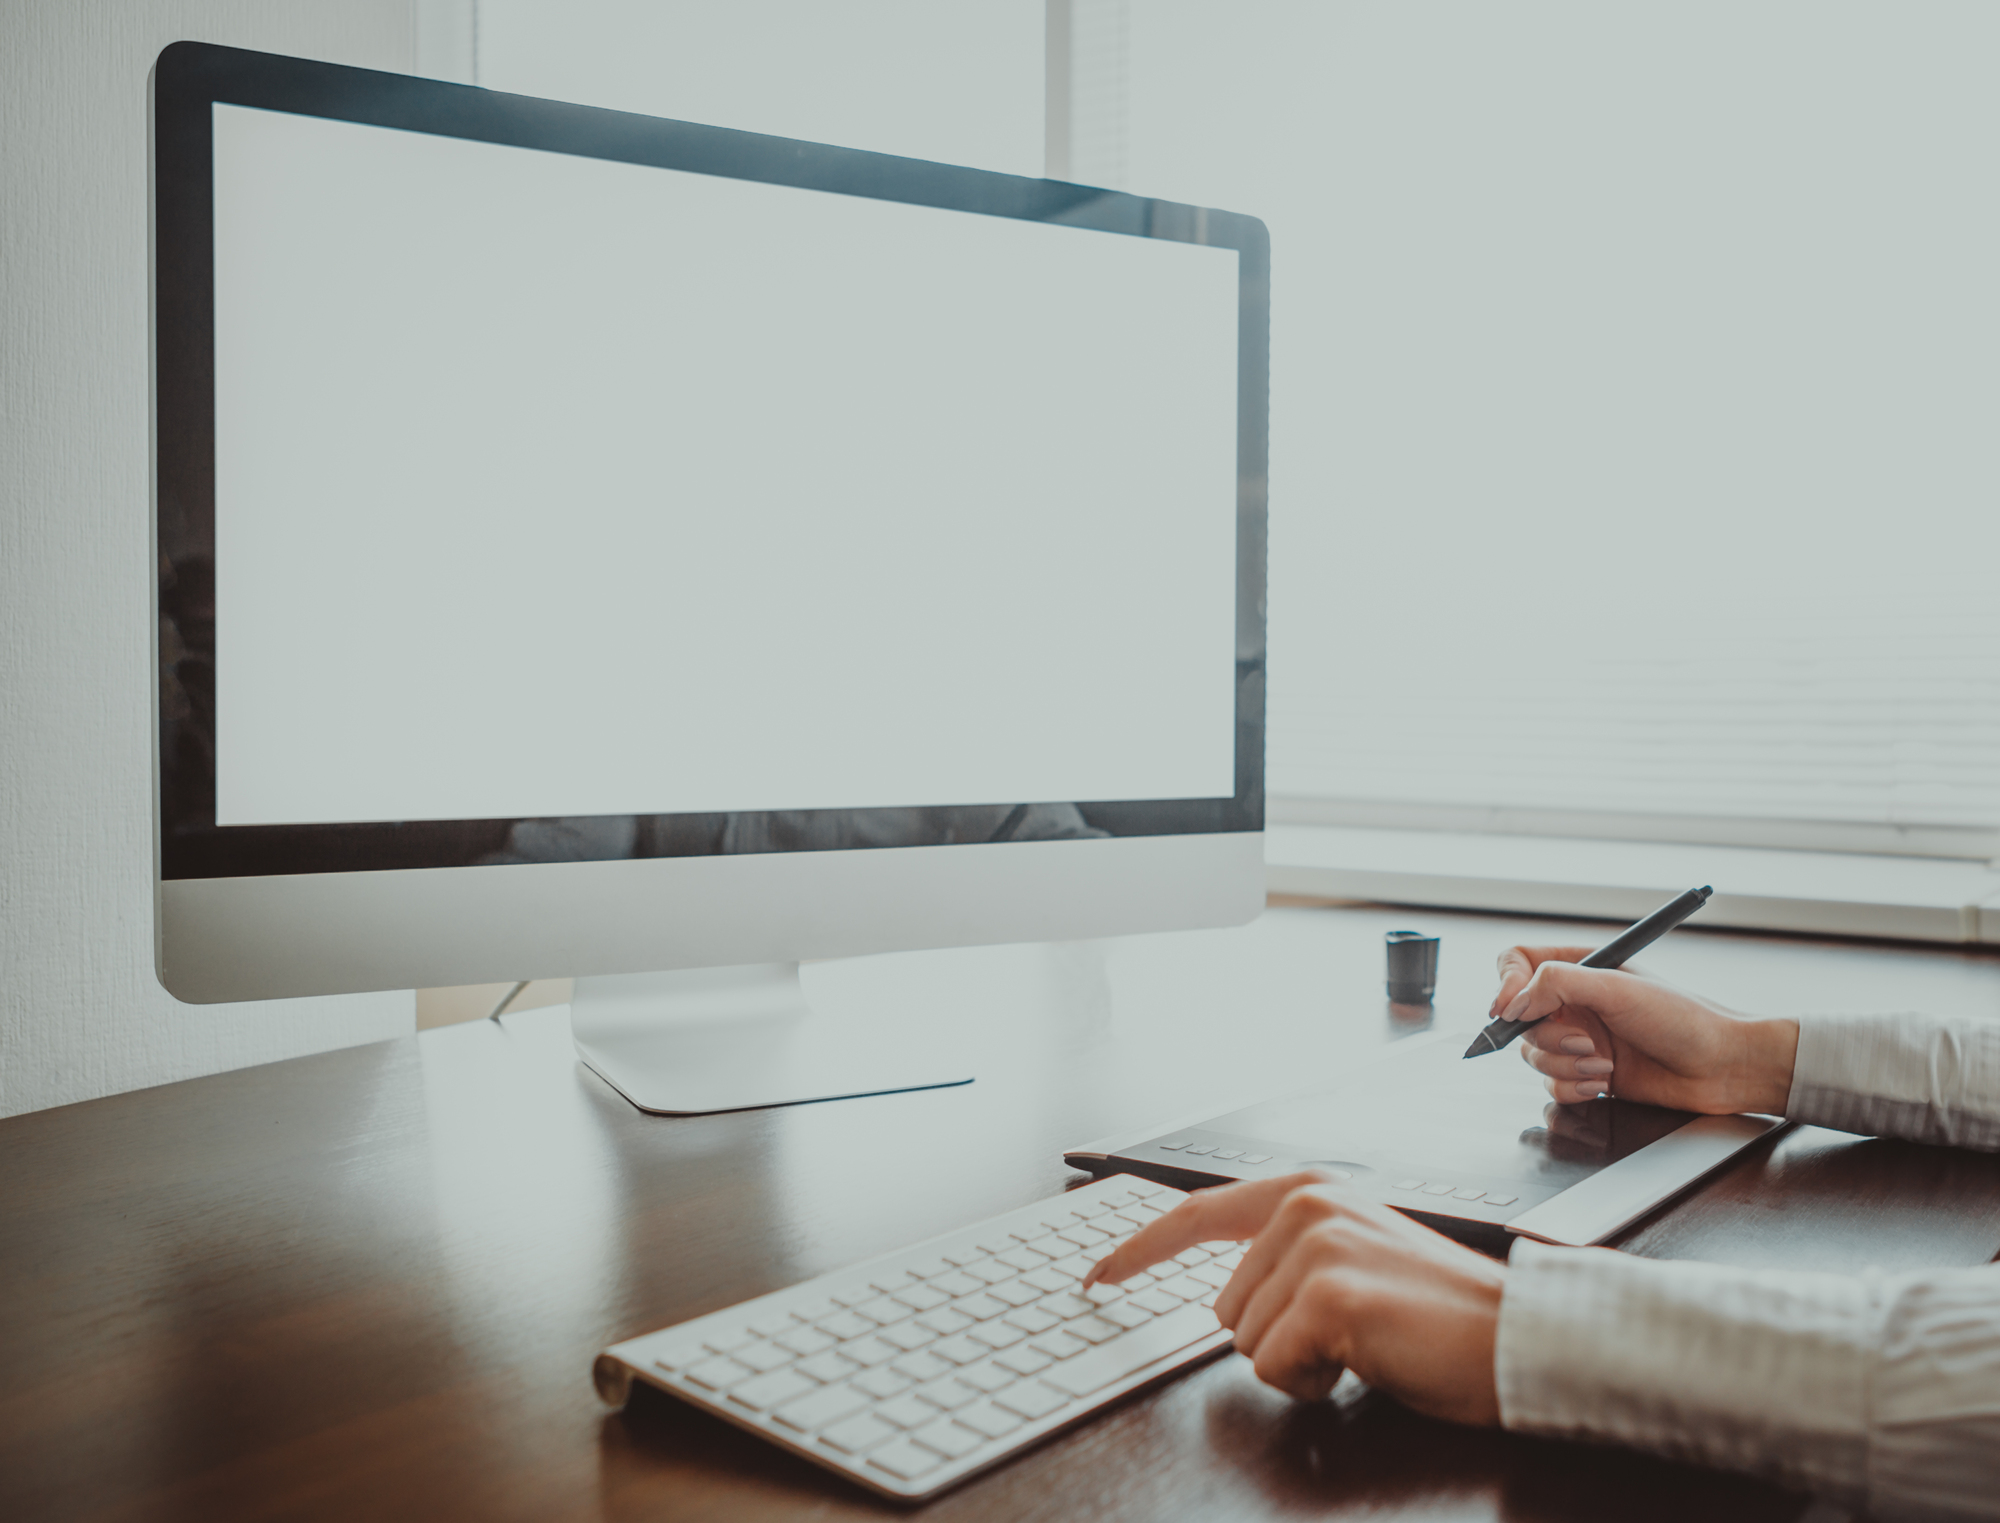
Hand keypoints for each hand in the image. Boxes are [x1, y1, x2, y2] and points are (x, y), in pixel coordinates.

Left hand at [1082, 1172, 1503, 1423]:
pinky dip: (1312, 1383)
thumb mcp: (1354, 1261)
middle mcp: (1306, 1206)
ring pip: (1244, 1340)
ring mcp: (1315, 1247)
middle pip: (1223, 1306)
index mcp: (1307, 1192)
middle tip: (1349, 1334)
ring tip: (1364, 1344)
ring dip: (1297, 1362)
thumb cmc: (1442, 1315)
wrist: (1518, 1337)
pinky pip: (1272, 1368)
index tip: (1097, 1275)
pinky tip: (1364, 1361)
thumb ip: (1288, 1260)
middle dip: (1276, 1338)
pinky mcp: (1328, 1296)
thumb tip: (1229, 1300)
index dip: (1139, 1250)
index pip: (1196, 1214)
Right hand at [1490, 945, 1797, 1113]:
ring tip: (1603, 1066)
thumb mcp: (1616, 988)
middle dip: (1549, 1037)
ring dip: (1564, 1066)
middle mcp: (1575, 1002)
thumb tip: (1512, 1001)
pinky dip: (1571, 1088)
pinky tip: (1603, 1085)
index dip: (1505, 985)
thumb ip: (1557, 984)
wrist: (1723, 1067)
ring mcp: (1580, 1040)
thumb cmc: (1685, 1019)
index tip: (1508, 1009)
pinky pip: (1552, 1084)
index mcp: (1580, 968)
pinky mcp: (1589, 1074)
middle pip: (1520, 1018)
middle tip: (1586, 1043)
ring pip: (1534, 1055)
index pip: (1517, 963)